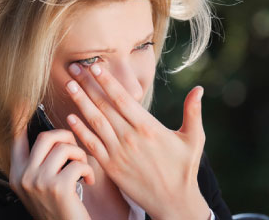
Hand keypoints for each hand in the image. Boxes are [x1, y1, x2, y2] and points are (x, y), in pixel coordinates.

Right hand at [9, 108, 95, 219]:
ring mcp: (39, 182)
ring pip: (65, 148)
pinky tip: (89, 182)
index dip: (20, 119)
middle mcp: (23, 177)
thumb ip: (41, 164)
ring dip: (81, 156)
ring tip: (84, 169)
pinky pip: (79, 163)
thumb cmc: (60, 207)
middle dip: (68, 137)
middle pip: (47, 137)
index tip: (22, 101)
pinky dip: (89, 171)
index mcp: (17, 174)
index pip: (16, 140)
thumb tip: (52, 137)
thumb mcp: (42, 186)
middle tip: (76, 151)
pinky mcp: (58, 188)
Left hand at [64, 63, 209, 219]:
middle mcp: (130, 137)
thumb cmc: (184, 169)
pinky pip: (91, 145)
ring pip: (95, 122)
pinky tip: (70, 117)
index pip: (123, 98)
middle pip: (104, 106)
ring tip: (69, 85)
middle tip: (74, 68)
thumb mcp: (194, 139)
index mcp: (148, 127)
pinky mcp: (111, 167)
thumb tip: (199, 89)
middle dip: (88, 85)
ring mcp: (118, 152)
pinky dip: (79, 130)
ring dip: (80, 102)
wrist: (174, 201)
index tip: (96, 66)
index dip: (107, 81)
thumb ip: (193, 112)